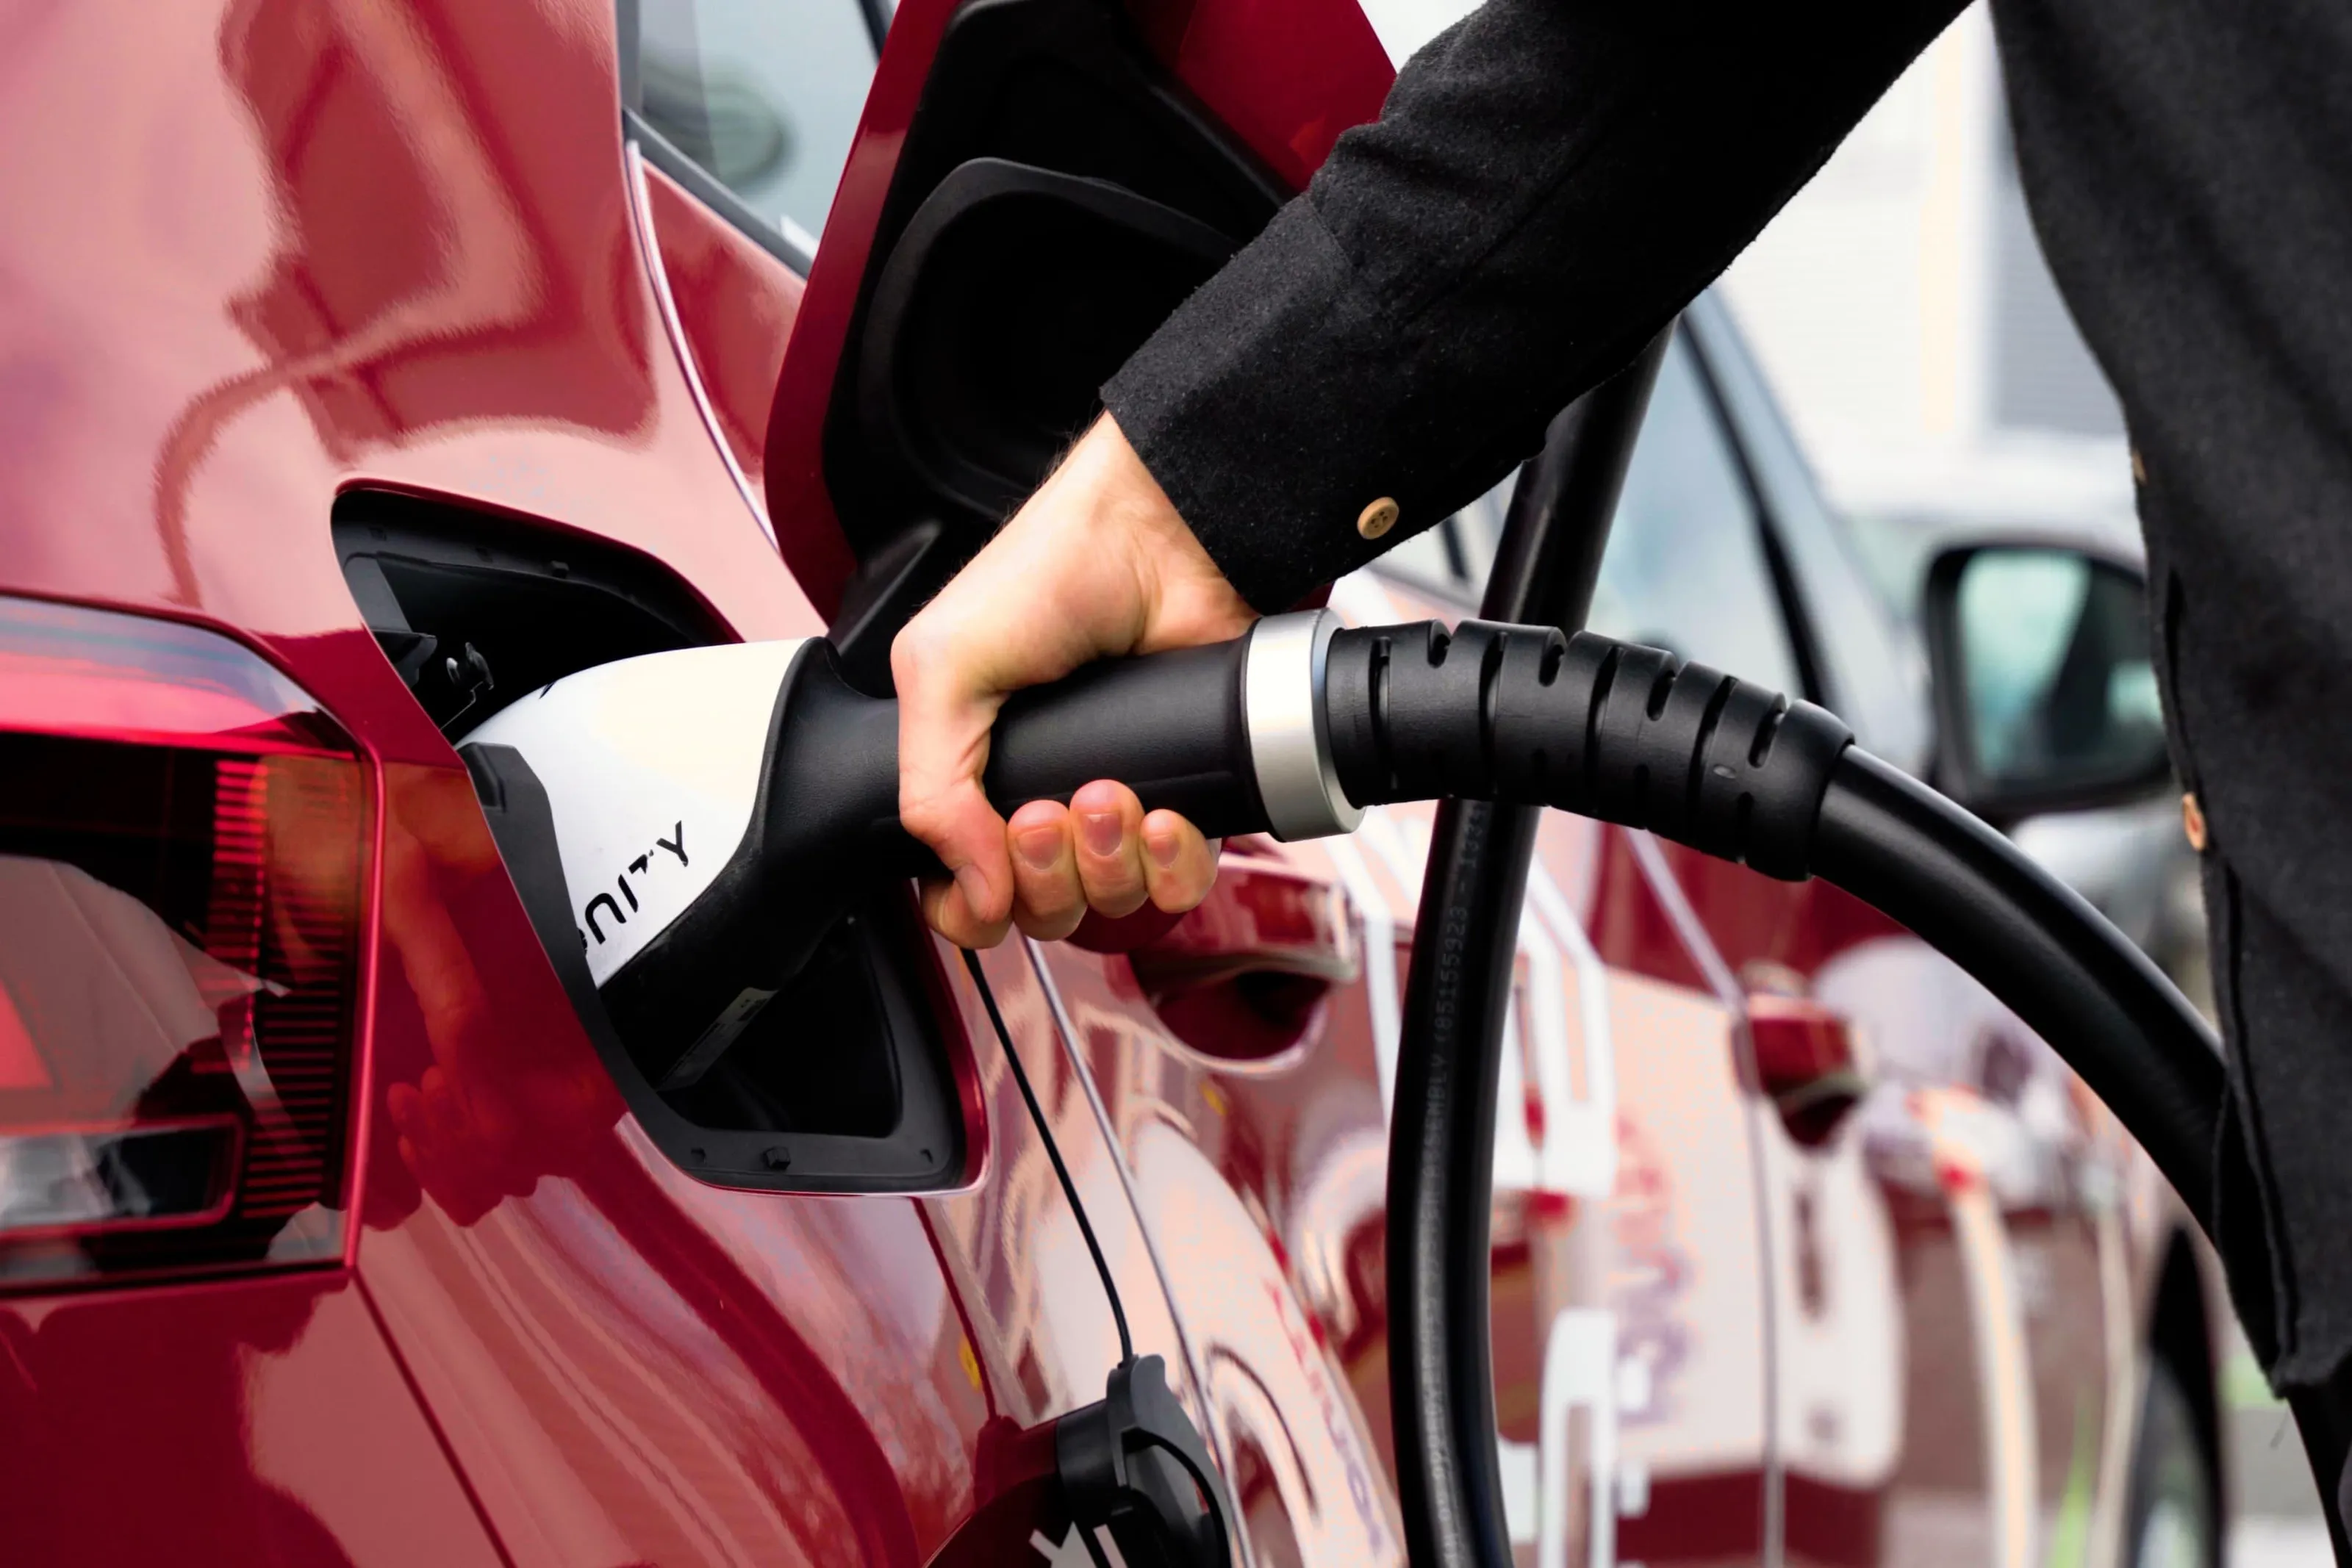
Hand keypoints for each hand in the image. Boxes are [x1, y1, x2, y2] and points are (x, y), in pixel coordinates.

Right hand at [893, 414, 1256, 947]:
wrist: (1158, 541)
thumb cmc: (1045, 578)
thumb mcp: (941, 669)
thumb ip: (931, 790)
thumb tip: (975, 890)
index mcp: (970, 777)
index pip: (959, 894)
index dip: (972, 908)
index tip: (987, 868)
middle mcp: (1043, 802)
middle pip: (1039, 913)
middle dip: (1043, 875)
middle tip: (1048, 807)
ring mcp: (1118, 805)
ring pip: (1111, 905)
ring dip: (1106, 864)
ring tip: (1107, 790)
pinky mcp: (1190, 797)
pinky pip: (1181, 883)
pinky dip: (1171, 865)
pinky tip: (1163, 814)